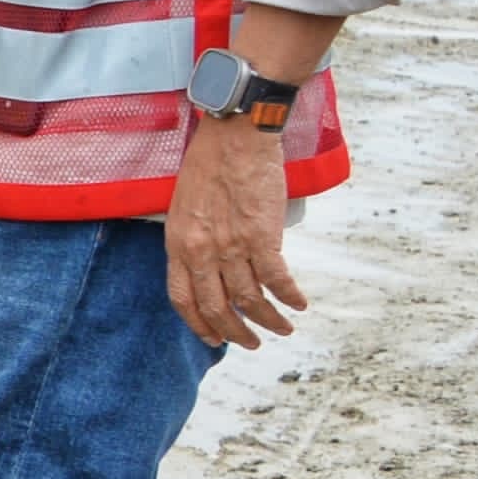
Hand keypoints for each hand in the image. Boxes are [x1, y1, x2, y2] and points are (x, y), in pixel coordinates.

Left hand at [163, 117, 307, 348]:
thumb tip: (210, 265)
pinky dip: (290, 297)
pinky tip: (299, 304)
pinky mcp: (263, 236)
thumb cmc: (210, 163)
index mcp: (178, 243)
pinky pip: (278, 279)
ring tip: (283, 329)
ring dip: (269, 321)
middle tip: (251, 344)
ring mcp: (232, 245)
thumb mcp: (184, 206)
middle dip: (235, 333)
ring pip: (250, 300)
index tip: (213, 339)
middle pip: (217, 308)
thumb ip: (193, 238)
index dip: (199, 324)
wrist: (235, 135)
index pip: (183, 299)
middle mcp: (202, 250)